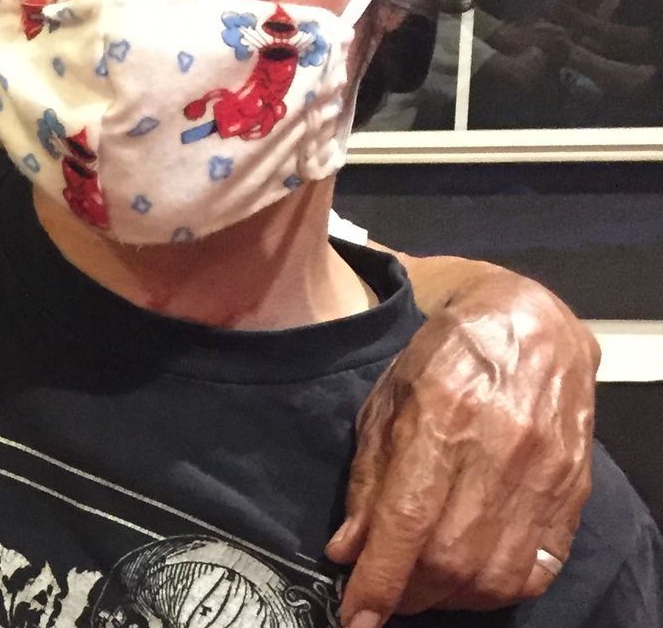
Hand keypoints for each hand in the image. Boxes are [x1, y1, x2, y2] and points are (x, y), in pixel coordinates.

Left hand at [329, 267, 596, 626]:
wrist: (531, 323)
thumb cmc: (448, 354)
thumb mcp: (386, 399)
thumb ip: (366, 476)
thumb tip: (348, 549)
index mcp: (443, 415)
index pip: (406, 520)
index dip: (379, 579)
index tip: (356, 615)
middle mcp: (500, 449)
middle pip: (449, 557)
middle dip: (407, 593)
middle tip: (383, 596)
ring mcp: (544, 472)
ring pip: (494, 573)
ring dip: (449, 598)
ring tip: (421, 588)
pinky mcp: (574, 489)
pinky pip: (538, 567)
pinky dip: (497, 590)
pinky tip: (468, 580)